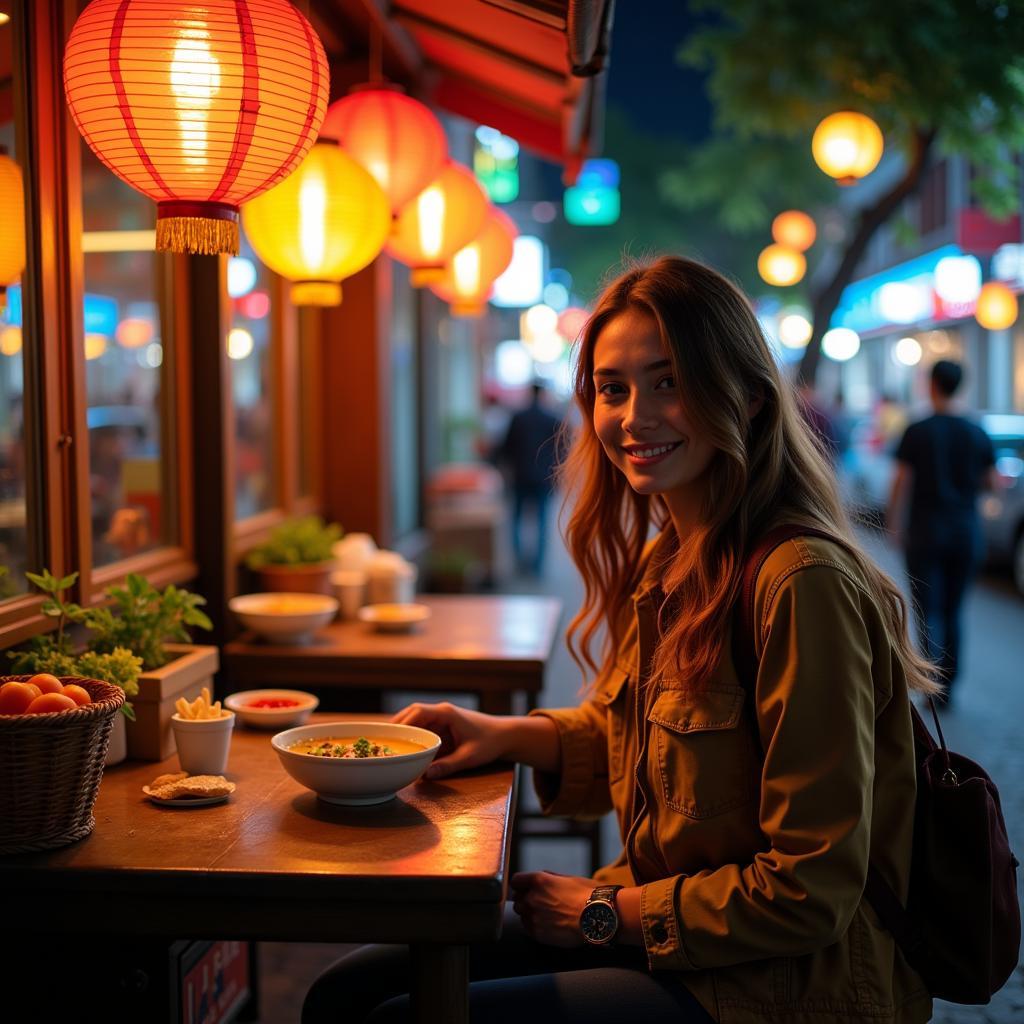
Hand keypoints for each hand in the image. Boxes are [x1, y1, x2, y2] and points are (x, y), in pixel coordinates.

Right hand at [391, 701, 506, 779]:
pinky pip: (423, 730)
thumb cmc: (490, 742)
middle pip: (412, 714)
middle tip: (381, 742)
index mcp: (446, 713)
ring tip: (386, 746)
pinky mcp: (442, 728)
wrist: (505, 736)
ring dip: (403, 733)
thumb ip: (448, 765)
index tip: (390, 735)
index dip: (402, 722)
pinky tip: (402, 750)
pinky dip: (412, 739)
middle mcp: (441, 713)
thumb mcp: (470, 756)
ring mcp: (441, 719)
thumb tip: (425, 774)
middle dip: (397, 727)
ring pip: (415, 722)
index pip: (418, 712)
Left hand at [509, 871, 593, 947]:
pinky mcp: (537, 933)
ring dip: (529, 913)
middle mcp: (532, 897)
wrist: (598, 917)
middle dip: (526, 899)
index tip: (524, 888)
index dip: (521, 884)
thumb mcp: (568, 879)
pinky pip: (527, 928)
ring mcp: (534, 916)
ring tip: (545, 915)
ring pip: (522, 914)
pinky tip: (548, 924)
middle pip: (517, 899)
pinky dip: (534, 926)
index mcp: (539, 880)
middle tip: (539, 903)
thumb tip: (541, 878)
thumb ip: (549, 878)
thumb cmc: (587, 895)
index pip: (516, 881)